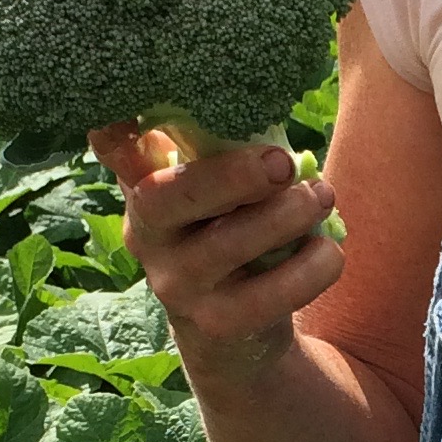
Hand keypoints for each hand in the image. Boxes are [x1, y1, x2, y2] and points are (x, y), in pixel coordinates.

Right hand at [88, 125, 343, 384]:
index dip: (114, 128)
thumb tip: (264, 121)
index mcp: (145, 187)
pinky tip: (327, 251)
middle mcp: (147, 235)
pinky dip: (313, 266)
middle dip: (234, 175)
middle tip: (286, 163)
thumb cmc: (236, 232)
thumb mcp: (221, 192)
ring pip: (228, 242)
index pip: (114, 148)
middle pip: (168, 197)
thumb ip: (223, 152)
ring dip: (289, 214)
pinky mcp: (216, 324)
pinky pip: (271, 293)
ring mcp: (175, 285)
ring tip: (322, 197)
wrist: (238, 330)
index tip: (121, 111)